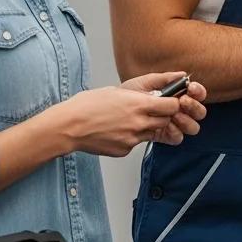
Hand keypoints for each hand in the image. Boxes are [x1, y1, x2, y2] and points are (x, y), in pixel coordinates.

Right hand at [58, 85, 182, 156]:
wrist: (69, 127)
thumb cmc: (88, 106)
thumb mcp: (117, 91)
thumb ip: (139, 96)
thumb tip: (153, 96)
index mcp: (139, 104)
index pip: (172, 106)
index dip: (172, 104)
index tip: (168, 102)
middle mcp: (139, 123)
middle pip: (166, 121)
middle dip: (162, 116)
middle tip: (151, 112)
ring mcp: (133, 139)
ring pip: (151, 133)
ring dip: (146, 127)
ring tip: (128, 121)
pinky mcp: (125, 150)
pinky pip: (136, 143)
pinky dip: (131, 137)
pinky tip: (116, 131)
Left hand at [120, 71, 207, 145]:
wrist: (110, 112)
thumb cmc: (126, 95)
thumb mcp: (143, 83)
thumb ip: (163, 79)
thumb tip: (183, 75)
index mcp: (177, 95)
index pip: (196, 93)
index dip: (198, 91)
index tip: (190, 88)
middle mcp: (179, 110)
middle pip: (199, 112)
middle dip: (194, 106)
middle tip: (182, 102)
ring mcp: (173, 124)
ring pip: (192, 127)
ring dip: (186, 121)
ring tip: (173, 116)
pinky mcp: (164, 136)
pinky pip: (177, 138)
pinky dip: (174, 132)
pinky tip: (166, 126)